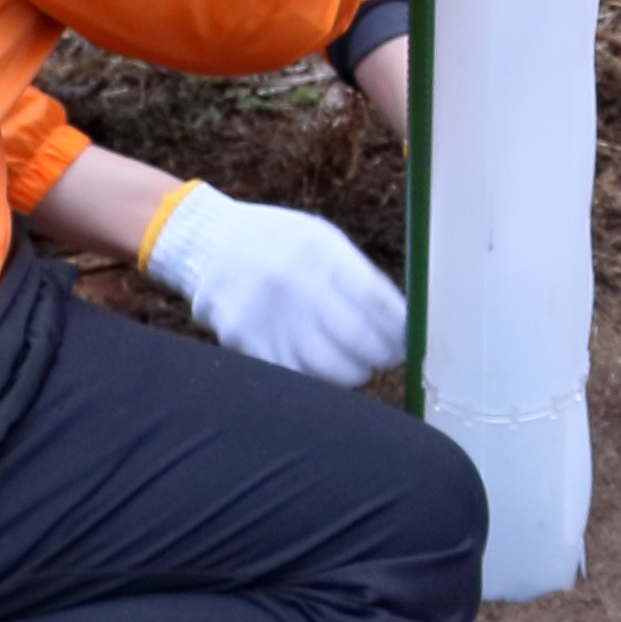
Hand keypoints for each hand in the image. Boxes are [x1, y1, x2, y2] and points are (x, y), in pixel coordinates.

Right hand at [140, 183, 406, 383]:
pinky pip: (298, 379)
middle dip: (383, 355)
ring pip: (331, 371)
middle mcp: (296, 285)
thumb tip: (404, 321)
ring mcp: (270, 319)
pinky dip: (319, 382)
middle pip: (358, 342)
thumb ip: (360, 276)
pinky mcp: (248, 346)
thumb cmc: (278, 242)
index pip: (377, 302)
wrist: (210, 245)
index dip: (402, 329)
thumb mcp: (322, 239)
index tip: (410, 339)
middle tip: (388, 355)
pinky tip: (325, 369)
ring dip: (354, 372)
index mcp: (320, 253)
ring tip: (358, 363)